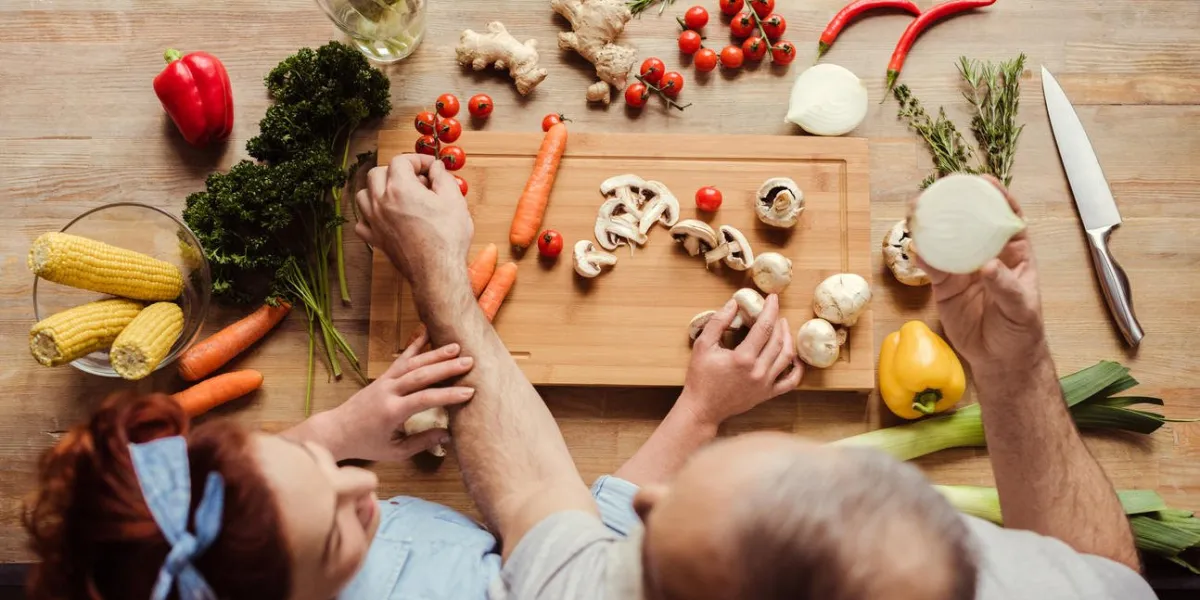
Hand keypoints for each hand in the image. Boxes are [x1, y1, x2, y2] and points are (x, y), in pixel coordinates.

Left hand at [307, 331, 474, 460]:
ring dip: (435, 353)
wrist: (337, 430)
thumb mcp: (395, 451)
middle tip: (469, 362)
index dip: (448, 395)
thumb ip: (421, 442)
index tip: (469, 392)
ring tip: (456, 347)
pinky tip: (426, 330)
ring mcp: (385, 381)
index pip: (425, 399)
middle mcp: (388, 391)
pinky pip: (401, 358)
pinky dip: (414, 344)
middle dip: (446, 367)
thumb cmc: (367, 444)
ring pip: (412, 363)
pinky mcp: (383, 376)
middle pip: (421, 375)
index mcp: (392, 411)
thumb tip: (448, 435)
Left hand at [355, 154, 473, 289]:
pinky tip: (385, 217)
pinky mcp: (375, 239)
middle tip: (415, 179)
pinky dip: (370, 215)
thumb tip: (436, 168)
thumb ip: (442, 177)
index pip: (400, 161)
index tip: (429, 167)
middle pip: (377, 173)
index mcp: (400, 188)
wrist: (438, 271)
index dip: (417, 160)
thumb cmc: (447, 239)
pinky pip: (362, 221)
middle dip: (396, 171)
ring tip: (397, 195)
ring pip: (364, 194)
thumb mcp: (454, 200)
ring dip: (378, 190)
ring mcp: (375, 221)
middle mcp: (381, 202)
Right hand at [677, 295, 802, 426]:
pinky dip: (797, 368)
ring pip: (786, 357)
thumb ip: (718, 322)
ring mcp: (765, 384)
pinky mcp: (767, 394)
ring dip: (787, 339)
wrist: (702, 409)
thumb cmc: (700, 378)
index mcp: (743, 358)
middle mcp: (759, 371)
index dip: (770, 309)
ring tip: (783, 327)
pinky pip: (790, 381)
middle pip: (777, 340)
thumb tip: (733, 303)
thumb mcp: (703, 346)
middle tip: (774, 311)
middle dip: (778, 321)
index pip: (764, 327)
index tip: (773, 298)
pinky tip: (794, 357)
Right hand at [912, 177, 1046, 377]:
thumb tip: (988, 266)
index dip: (998, 197)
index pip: (1008, 219)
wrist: (1000, 359)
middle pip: (971, 224)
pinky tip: (915, 249)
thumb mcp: (1021, 308)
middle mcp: (986, 255)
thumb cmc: (1020, 330)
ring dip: (933, 226)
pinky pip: (932, 267)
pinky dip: (923, 257)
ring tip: (918, 211)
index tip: (985, 181)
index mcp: (1014, 254)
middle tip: (941, 190)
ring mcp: (964, 270)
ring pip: (947, 241)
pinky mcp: (945, 286)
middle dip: (957, 205)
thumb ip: (1005, 286)